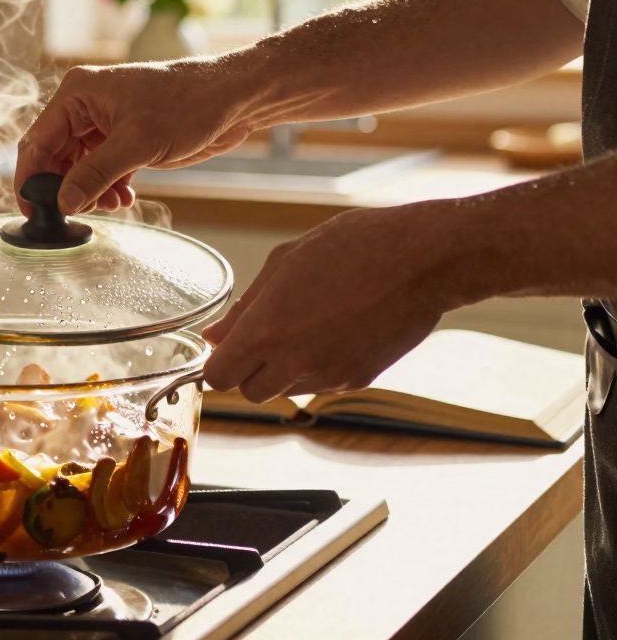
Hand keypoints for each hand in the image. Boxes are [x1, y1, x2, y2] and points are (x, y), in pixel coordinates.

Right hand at [15, 58, 264, 215]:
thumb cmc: (188, 103)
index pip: (37, 141)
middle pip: (54, 157)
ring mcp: (104, 124)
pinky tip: (123, 198)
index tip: (33, 210)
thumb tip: (64, 202)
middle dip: (65, 188)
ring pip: (77, 168)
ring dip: (89, 192)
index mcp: (78, 94)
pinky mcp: (123, 139)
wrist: (231, 99)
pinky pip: (100, 170)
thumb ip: (95, 174)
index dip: (31, 178)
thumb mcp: (137, 143)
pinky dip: (107, 188)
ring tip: (110, 204)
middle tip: (76, 213)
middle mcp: (85, 107)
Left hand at [201, 201, 468, 402]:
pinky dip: (319, 366)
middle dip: (250, 370)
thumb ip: (245, 307)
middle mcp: (295, 362)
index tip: (228, 346)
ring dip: (285, 368)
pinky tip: (335, 330)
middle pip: (250, 392)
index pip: (219, 377)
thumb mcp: (284, 263)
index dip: (219, 362)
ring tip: (307, 324)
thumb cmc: (352, 248)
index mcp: (267, 331)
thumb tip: (216, 336)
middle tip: (265, 336)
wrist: (423, 260)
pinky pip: (323, 384)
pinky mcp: (358, 379)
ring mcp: (329, 376)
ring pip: (287, 390)